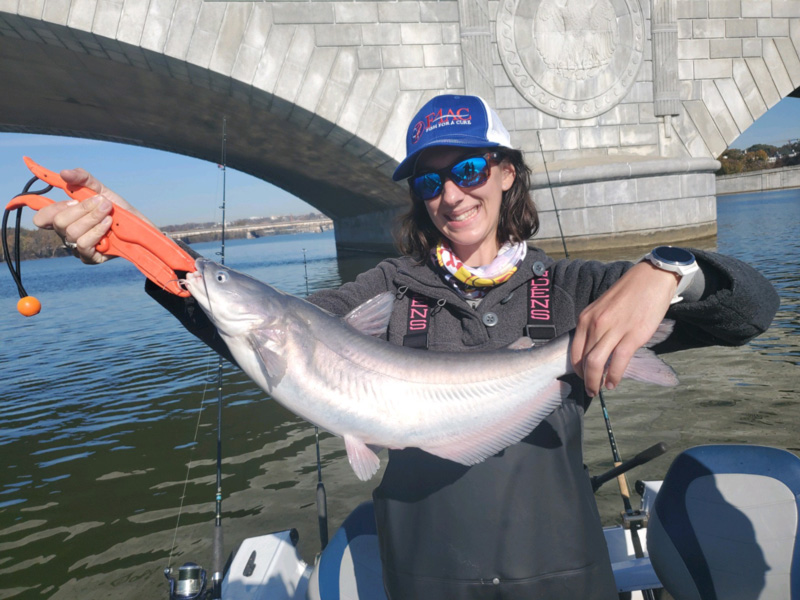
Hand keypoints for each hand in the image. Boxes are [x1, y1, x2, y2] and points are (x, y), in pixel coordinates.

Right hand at [32, 168, 154, 263]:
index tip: (71, 199)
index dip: (48, 208)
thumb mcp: (101, 190)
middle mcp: (68, 234)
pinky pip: (84, 244)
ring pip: (71, 233)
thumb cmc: (118, 210)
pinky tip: (109, 224)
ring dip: (92, 219)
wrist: (141, 228)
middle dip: (82, 209)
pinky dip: (97, 231)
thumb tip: (64, 173)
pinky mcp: (90, 258)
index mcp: (65, 218)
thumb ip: (83, 179)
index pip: (42, 218)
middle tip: (101, 203)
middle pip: (59, 222)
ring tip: (108, 212)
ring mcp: (78, 248)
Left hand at [570, 261, 677, 396]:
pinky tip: (613, 382)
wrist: (651, 278)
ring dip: (596, 382)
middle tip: (590, 390)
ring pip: (596, 364)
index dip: (577, 369)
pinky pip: (618, 362)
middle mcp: (595, 324)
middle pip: (583, 360)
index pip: (574, 351)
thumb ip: (596, 326)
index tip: (583, 377)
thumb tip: (594, 348)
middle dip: (585, 379)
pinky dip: (614, 376)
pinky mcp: (632, 336)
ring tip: (600, 390)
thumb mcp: (602, 307)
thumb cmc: (629, 293)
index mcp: (586, 318)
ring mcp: (613, 330)